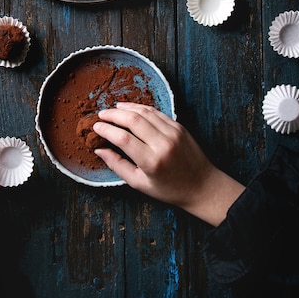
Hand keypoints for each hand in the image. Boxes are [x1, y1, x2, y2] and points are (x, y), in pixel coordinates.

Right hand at [93, 103, 244, 225]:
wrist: (202, 186)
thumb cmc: (169, 189)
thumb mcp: (139, 184)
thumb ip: (118, 165)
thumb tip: (99, 150)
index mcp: (151, 161)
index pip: (123, 139)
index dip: (106, 130)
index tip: (96, 127)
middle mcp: (162, 144)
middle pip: (132, 120)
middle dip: (113, 115)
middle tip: (101, 114)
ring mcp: (173, 133)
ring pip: (144, 112)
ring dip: (126, 108)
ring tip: (113, 109)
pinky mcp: (179, 126)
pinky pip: (156, 112)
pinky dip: (141, 108)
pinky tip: (131, 109)